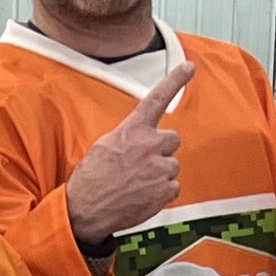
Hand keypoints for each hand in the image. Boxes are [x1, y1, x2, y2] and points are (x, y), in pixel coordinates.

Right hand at [64, 66, 186, 254]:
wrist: (86, 209)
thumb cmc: (92, 178)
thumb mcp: (105, 145)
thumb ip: (128, 136)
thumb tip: (140, 138)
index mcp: (133, 130)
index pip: (157, 99)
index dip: (175, 81)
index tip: (189, 66)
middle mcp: (149, 145)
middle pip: (172, 139)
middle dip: (161, 150)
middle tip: (143, 163)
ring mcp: (159, 168)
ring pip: (172, 165)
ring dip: (160, 173)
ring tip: (138, 183)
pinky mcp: (165, 190)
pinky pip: (173, 187)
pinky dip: (162, 192)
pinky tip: (144, 195)